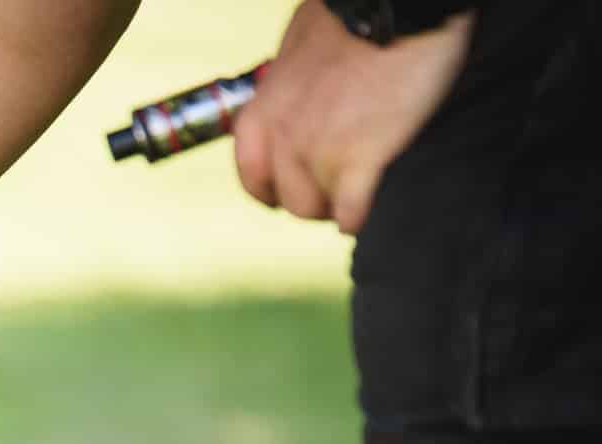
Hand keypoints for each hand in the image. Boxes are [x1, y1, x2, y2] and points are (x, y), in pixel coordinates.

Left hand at [234, 1, 472, 233]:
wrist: (397, 6)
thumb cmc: (356, 11)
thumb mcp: (302, 39)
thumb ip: (292, 74)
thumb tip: (297, 80)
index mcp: (265, 108)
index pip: (250, 171)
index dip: (270, 188)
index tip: (286, 192)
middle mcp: (283, 135)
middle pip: (287, 197)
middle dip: (312, 199)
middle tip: (337, 191)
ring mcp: (319, 150)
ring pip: (316, 208)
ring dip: (335, 208)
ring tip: (357, 197)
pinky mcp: (360, 158)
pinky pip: (350, 211)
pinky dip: (358, 217)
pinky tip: (368, 211)